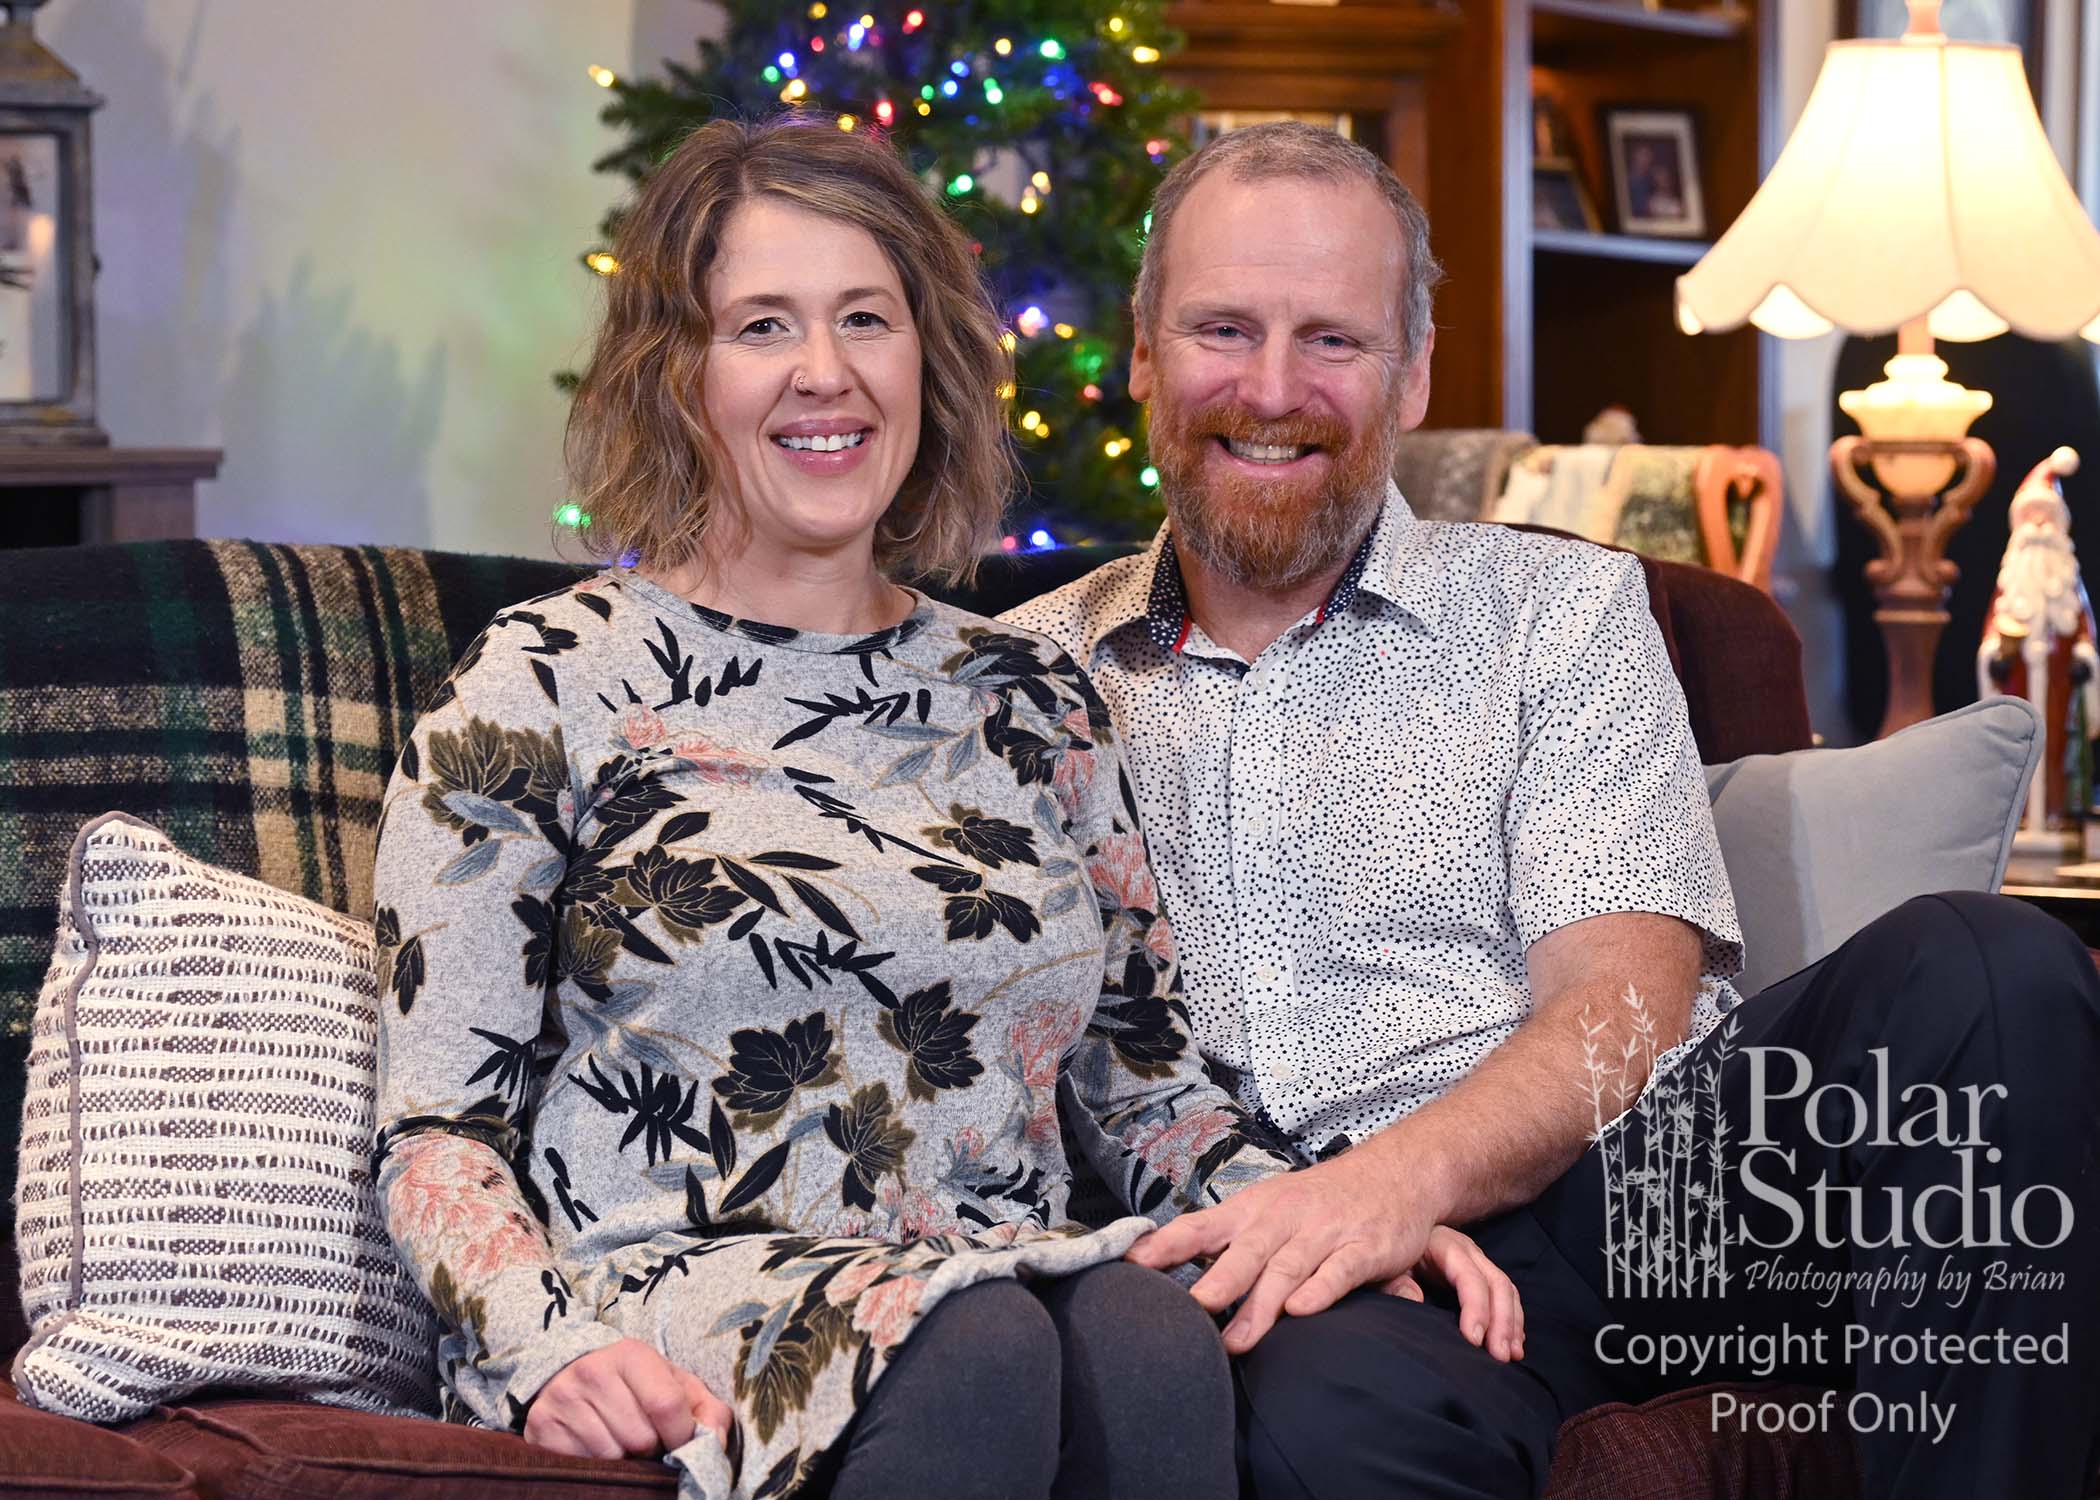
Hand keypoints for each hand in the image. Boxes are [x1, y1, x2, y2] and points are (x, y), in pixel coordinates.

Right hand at [525, 1338, 732, 1459]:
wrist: (573, 1374)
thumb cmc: (636, 1386)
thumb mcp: (675, 1385)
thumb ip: (707, 1411)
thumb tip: (714, 1444)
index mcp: (632, 1354)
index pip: (667, 1404)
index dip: (682, 1436)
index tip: (681, 1444)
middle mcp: (593, 1370)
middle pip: (640, 1437)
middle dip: (650, 1448)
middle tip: (644, 1438)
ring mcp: (563, 1397)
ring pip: (611, 1455)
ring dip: (623, 1458)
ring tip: (620, 1440)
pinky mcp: (541, 1424)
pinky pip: (581, 1463)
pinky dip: (594, 1463)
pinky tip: (595, 1446)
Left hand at [1126, 1149, 1521, 1358]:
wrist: (1395, 1172)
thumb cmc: (1317, 1201)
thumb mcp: (1266, 1209)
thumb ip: (1223, 1241)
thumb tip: (1160, 1269)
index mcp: (1252, 1209)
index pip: (1201, 1226)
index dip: (1167, 1246)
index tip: (1131, 1265)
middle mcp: (1283, 1218)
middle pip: (1245, 1253)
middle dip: (1217, 1283)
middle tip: (1191, 1314)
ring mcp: (1324, 1232)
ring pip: (1286, 1268)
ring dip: (1261, 1305)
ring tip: (1237, 1341)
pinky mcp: (1364, 1248)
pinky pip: (1339, 1271)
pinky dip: (1320, 1290)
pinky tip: (1302, 1311)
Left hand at [1385, 1225, 1524, 1361]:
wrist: (1392, 1233)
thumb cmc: (1388, 1253)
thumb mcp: (1386, 1266)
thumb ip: (1396, 1283)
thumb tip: (1416, 1301)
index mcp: (1445, 1245)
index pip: (1469, 1277)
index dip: (1476, 1308)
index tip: (1474, 1340)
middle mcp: (1468, 1251)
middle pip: (1497, 1284)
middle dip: (1502, 1322)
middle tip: (1500, 1356)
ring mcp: (1478, 1261)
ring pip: (1506, 1291)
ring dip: (1512, 1324)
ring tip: (1511, 1355)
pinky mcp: (1481, 1275)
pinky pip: (1506, 1296)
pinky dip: (1513, 1320)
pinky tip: (1514, 1343)